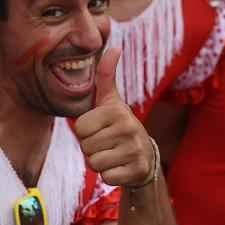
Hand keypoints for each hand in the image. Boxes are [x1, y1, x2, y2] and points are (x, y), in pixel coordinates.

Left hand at [75, 49, 156, 186]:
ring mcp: (134, 150)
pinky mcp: (137, 170)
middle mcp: (128, 127)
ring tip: (114, 154)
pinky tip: (121, 167)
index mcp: (116, 110)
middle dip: (92, 148)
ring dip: (100, 162)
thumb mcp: (111, 101)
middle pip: (85, 146)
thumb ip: (106, 75)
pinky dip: (110, 176)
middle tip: (108, 144)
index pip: (79, 128)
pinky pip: (107, 177)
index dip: (86, 132)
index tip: (101, 129)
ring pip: (94, 162)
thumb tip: (114, 47)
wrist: (145, 156)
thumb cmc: (119, 126)